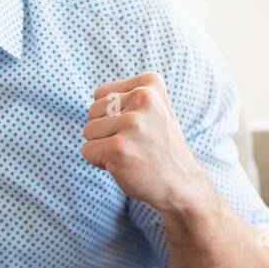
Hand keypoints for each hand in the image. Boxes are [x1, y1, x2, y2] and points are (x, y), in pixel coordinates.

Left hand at [80, 71, 212, 215]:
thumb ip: (127, 96)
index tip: (138, 128)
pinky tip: (125, 165)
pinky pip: (87, 151)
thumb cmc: (159, 147)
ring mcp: (131, 123)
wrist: (181, 184)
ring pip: (88, 131)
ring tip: (131, 153)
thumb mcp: (153, 109)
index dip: (111, 116)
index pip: (101, 94)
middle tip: (134, 143)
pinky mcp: (119, 147)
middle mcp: (143, 98)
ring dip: (103, 147)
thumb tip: (96, 95)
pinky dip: (99, 162)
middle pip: (92, 111)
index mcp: (150, 83)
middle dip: (105, 131)